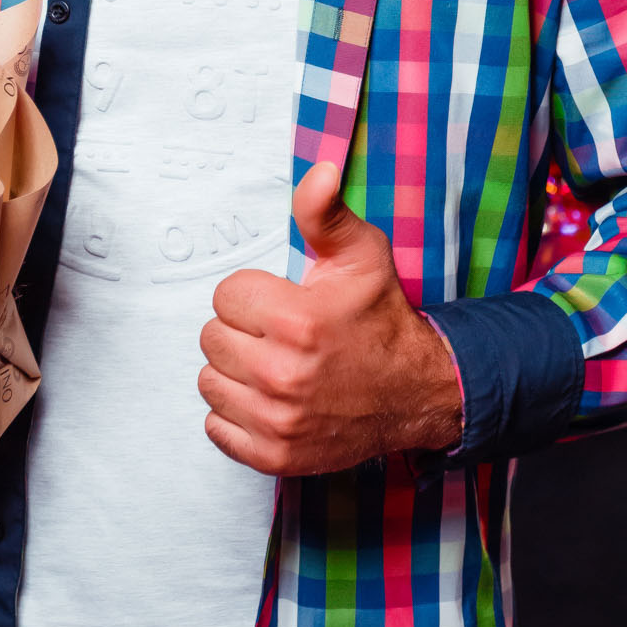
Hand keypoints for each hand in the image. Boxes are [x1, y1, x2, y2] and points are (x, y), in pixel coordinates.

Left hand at [198, 163, 462, 475]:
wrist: (416, 392)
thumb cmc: (381, 320)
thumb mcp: (361, 256)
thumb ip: (325, 214)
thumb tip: (317, 171)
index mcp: (298, 322)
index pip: (225, 297)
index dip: (253, 296)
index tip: (283, 304)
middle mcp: (283, 376)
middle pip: (211, 339)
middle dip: (242, 332)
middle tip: (280, 336)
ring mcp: (277, 422)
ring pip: (210, 382)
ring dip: (236, 373)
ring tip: (275, 367)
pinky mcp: (274, 456)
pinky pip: (216, 427)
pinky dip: (236, 415)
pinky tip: (270, 400)